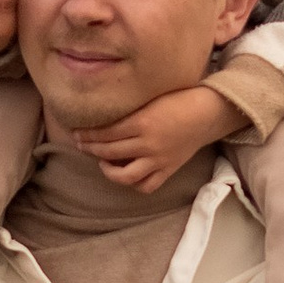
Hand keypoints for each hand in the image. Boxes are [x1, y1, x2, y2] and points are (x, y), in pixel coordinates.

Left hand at [72, 81, 246, 192]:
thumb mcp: (151, 97)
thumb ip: (130, 108)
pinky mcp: (168, 170)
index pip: (106, 132)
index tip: (75, 132)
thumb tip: (103, 113)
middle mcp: (149, 144)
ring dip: (108, 171)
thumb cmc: (179, 98)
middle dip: (90, 148)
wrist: (208, 112)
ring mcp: (159, 160)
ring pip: (125, 176)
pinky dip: (133, 183)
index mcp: (143, 122)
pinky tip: (125, 172)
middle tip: (80, 144)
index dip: (87, 134)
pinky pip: (146, 185)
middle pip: (109, 151)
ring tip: (102, 161)